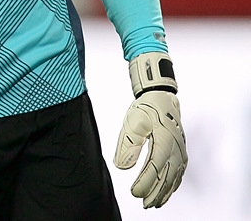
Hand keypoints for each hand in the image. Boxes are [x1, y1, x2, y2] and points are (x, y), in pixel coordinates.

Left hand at [113, 52, 186, 207]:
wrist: (162, 98)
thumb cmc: (146, 108)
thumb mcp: (132, 122)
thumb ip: (128, 145)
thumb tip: (122, 167)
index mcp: (164, 141)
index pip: (155, 168)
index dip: (146, 183)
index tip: (134, 193)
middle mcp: (176, 149)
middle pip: (167, 177)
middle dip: (155, 193)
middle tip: (143, 204)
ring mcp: (180, 152)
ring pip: (174, 178)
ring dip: (164, 193)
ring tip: (153, 204)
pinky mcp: (180, 153)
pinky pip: (178, 174)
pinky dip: (172, 186)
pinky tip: (164, 194)